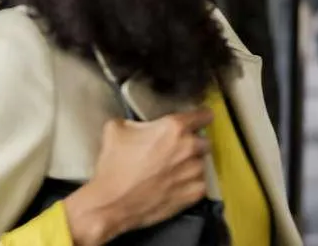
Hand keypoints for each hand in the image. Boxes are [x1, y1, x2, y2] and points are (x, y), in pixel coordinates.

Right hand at [63, 108, 213, 245]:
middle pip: (204, 140)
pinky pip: (200, 182)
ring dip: (191, 163)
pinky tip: (173, 183)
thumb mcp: (115, 129)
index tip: (200, 119)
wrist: (113, 201)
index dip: (201, 116)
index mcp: (173, 128)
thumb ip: (135, 121)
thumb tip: (142, 124)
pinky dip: (190, 182)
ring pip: (202, 162)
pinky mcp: (195, 194)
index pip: (202, 115)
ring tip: (171, 169)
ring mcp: (194, 172)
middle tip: (173, 148)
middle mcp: (189, 148)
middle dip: (192, 143)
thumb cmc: (114, 166)